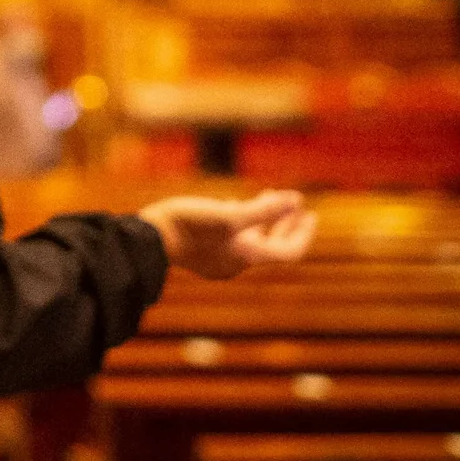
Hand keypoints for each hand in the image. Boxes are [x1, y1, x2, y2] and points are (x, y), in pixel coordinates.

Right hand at [138, 189, 316, 280]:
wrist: (149, 239)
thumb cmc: (189, 226)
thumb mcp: (229, 215)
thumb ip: (264, 209)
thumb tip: (296, 199)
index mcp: (247, 257)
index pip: (288, 251)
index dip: (303, 233)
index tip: (310, 214)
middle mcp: (237, 262)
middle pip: (271, 246)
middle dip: (285, 224)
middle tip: (296, 205)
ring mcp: (219, 258)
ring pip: (250, 239)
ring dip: (263, 219)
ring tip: (267, 197)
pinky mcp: (203, 252)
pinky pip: (231, 238)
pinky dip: (241, 222)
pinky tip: (232, 204)